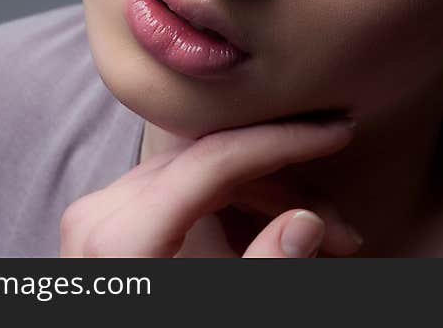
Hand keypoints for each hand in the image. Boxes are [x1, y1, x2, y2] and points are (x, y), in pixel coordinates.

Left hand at [59, 118, 362, 257]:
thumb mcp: (219, 318)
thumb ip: (263, 271)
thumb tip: (308, 223)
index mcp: (119, 236)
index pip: (213, 159)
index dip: (282, 141)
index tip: (335, 133)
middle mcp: (101, 210)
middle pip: (212, 166)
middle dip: (285, 187)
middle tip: (342, 223)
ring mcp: (101, 212)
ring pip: (202, 174)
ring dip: (265, 199)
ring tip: (322, 236)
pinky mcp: (109, 221)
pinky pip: (182, 191)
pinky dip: (231, 206)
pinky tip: (272, 230)